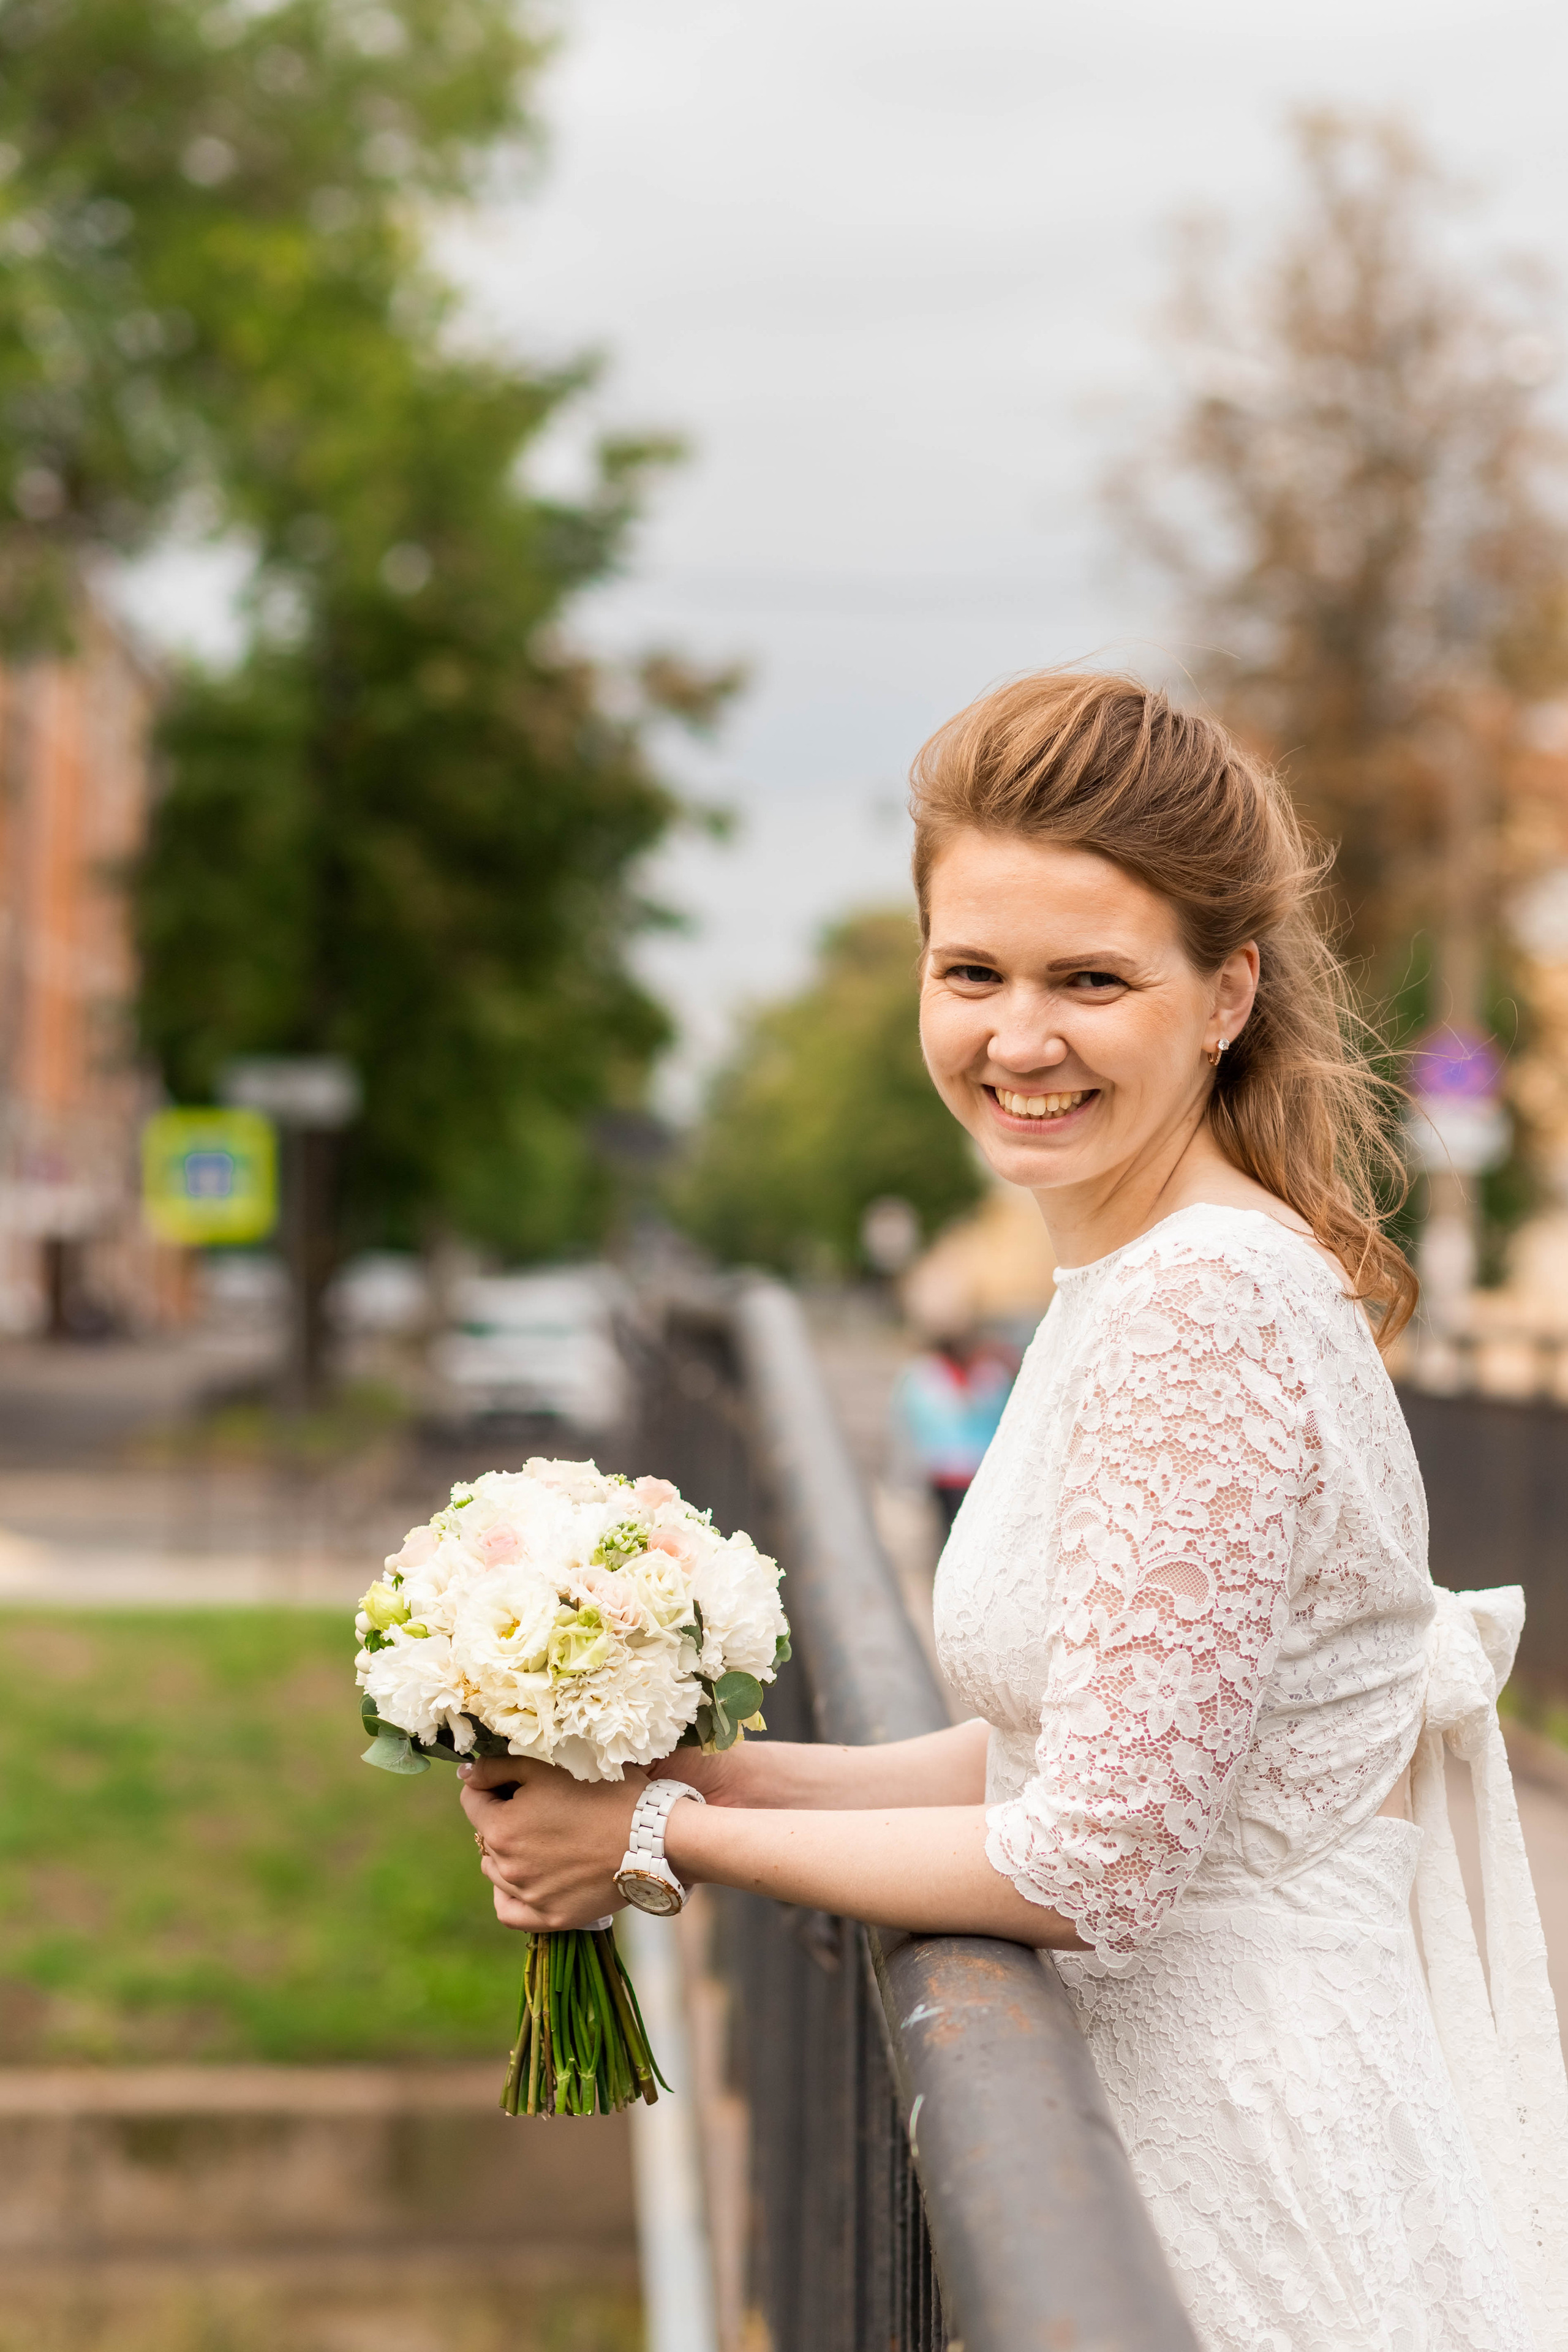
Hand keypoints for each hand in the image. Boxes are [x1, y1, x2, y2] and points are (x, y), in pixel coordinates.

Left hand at [458, 1755, 642, 1931]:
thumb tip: (466, 1774)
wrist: (652, 1838)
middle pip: (485, 1836)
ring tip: (543, 1839)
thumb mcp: (549, 1767)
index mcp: (502, 1827)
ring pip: (495, 1872)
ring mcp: (528, 1896)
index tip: (517, 1781)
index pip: (472, 1800)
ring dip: (508, 1853)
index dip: (492, 1784)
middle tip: (540, 1807)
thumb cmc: (604, 1793)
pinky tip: (526, 1879)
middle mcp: (507, 1867)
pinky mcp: (550, 1918)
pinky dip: (510, 1894)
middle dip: (502, 1818)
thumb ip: (500, 1767)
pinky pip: (508, 1910)